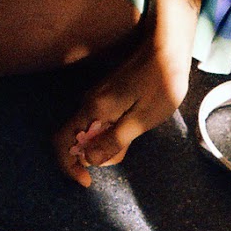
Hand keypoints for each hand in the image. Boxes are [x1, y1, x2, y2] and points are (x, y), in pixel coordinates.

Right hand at [52, 25, 191, 185]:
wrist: (168, 49)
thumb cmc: (160, 84)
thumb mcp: (142, 119)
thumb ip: (115, 140)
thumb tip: (89, 159)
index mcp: (93, 110)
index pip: (62, 142)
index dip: (69, 166)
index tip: (87, 180)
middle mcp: (88, 102)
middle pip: (74, 139)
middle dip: (91, 157)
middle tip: (122, 155)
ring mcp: (96, 97)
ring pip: (88, 130)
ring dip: (103, 144)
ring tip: (133, 137)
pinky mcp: (106, 94)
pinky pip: (98, 121)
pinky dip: (109, 133)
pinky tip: (132, 127)